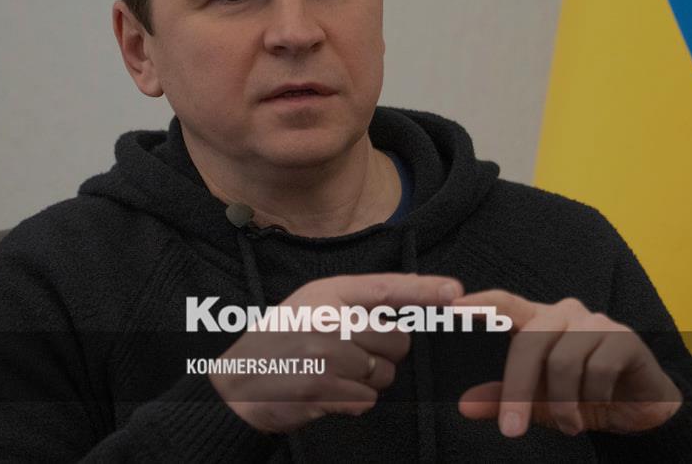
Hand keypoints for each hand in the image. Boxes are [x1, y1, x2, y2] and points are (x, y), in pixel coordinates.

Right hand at [210, 273, 462, 433]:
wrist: (234, 385)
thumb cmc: (279, 344)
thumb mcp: (310, 306)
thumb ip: (354, 302)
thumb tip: (412, 295)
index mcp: (327, 293)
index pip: (387, 287)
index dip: (425, 290)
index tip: (457, 292)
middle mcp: (329, 320)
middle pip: (397, 340)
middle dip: (386, 355)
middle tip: (352, 358)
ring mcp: (325, 355)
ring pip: (384, 375)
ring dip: (367, 383)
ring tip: (332, 376)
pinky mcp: (323, 389)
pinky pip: (365, 401)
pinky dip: (352, 403)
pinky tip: (326, 394)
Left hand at [453, 290, 681, 437]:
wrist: (641, 408)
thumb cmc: (584, 396)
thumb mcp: (539, 403)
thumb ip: (504, 400)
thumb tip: (464, 406)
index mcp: (541, 321)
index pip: (507, 303)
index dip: (482, 302)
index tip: (453, 307)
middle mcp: (567, 314)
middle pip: (531, 341)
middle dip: (518, 390)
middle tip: (511, 430)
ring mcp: (597, 323)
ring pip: (564, 361)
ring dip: (563, 404)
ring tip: (570, 425)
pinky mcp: (625, 338)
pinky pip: (599, 368)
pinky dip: (595, 397)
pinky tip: (600, 407)